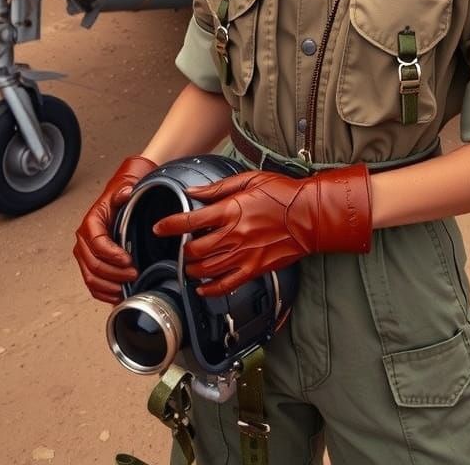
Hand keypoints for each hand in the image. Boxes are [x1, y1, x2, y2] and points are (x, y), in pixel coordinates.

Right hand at [73, 155, 156, 303]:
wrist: (115, 205)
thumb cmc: (118, 201)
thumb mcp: (121, 192)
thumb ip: (123, 193)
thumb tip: (126, 192)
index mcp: (90, 225)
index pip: (98, 245)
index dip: (113, 255)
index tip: (129, 260)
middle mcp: (83, 242)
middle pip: (94, 265)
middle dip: (115, 273)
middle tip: (134, 274)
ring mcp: (85, 256)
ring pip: (91, 278)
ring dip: (110, 286)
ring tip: (127, 287)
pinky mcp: (89, 265)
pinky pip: (92, 285)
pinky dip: (104, 293)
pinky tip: (118, 295)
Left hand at [152, 164, 371, 296]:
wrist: (310, 216)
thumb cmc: (283, 194)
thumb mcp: (250, 180)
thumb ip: (219, 188)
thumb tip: (194, 192)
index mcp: (230, 210)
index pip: (190, 221)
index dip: (169, 225)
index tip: (159, 227)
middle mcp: (233, 235)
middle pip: (195, 250)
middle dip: (184, 250)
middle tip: (183, 247)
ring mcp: (244, 255)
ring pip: (207, 269)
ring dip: (194, 268)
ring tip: (192, 264)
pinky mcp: (254, 269)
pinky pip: (226, 285)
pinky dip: (210, 289)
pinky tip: (203, 288)